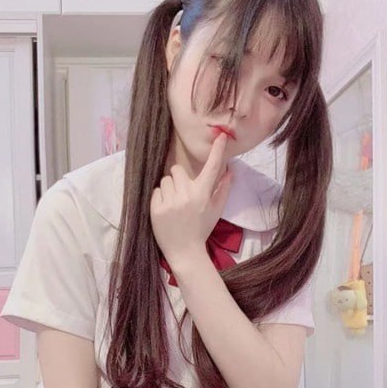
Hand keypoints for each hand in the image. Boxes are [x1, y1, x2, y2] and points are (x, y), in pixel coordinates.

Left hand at [150, 131, 232, 267]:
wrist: (185, 252)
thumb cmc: (201, 229)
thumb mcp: (216, 210)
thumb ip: (223, 189)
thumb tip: (230, 171)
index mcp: (203, 194)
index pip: (211, 168)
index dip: (217, 151)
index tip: (220, 136)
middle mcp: (187, 195)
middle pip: (177, 169)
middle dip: (178, 178)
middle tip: (182, 193)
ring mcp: (170, 202)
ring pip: (165, 180)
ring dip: (169, 188)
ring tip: (174, 204)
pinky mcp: (156, 209)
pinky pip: (156, 191)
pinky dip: (160, 198)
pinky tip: (166, 211)